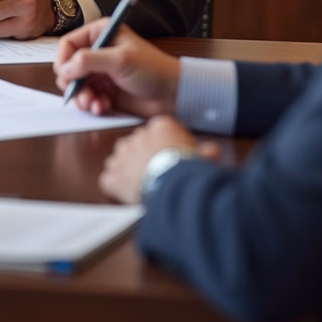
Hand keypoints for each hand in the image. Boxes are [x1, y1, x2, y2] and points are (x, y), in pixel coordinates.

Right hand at [54, 22, 179, 116]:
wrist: (173, 94)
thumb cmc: (154, 69)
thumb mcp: (120, 60)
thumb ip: (89, 61)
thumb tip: (65, 68)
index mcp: (101, 33)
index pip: (69, 43)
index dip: (63, 60)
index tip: (65, 77)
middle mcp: (99, 51)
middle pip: (69, 66)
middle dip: (73, 83)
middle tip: (80, 95)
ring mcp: (102, 72)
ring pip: (77, 85)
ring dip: (82, 96)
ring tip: (93, 104)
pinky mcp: (106, 90)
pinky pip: (88, 98)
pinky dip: (92, 104)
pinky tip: (102, 108)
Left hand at [100, 116, 216, 203]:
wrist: (174, 184)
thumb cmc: (189, 168)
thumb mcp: (204, 156)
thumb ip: (206, 152)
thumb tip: (213, 152)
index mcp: (161, 126)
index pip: (157, 131)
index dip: (162, 146)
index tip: (169, 157)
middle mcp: (139, 136)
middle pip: (137, 143)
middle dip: (143, 157)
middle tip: (155, 173)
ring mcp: (123, 155)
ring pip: (120, 158)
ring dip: (127, 170)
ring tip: (140, 184)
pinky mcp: (114, 175)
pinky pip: (109, 178)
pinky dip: (115, 187)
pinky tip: (125, 194)